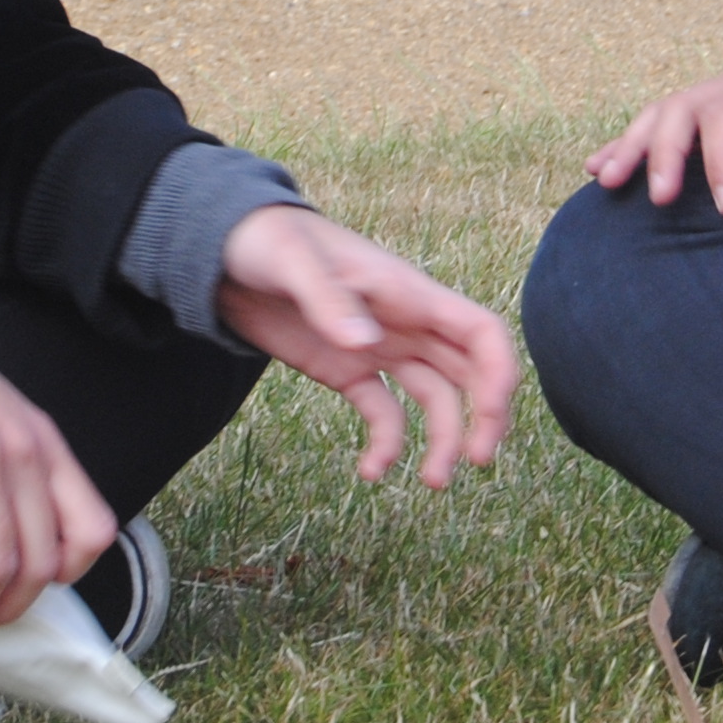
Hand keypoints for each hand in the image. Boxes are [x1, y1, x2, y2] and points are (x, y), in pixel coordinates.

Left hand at [214, 206, 518, 488]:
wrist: (222, 250)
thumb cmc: (265, 239)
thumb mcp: (292, 261)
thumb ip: (328, 299)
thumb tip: (366, 343)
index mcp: (406, 293)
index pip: (480, 331)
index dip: (500, 372)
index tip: (493, 417)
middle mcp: (405, 323)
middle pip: (469, 373)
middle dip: (483, 417)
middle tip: (474, 463)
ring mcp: (377, 348)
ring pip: (434, 398)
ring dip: (441, 440)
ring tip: (431, 483)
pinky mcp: (346, 370)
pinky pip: (384, 412)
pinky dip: (386, 444)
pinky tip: (370, 472)